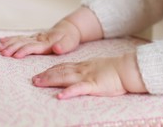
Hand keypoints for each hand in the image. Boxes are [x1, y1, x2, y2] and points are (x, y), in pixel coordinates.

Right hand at [0, 19, 80, 58]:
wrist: (69, 29)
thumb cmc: (69, 38)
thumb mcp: (70, 43)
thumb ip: (63, 46)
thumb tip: (57, 48)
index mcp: (47, 42)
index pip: (33, 46)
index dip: (25, 50)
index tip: (16, 55)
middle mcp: (39, 39)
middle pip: (23, 43)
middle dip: (12, 48)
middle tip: (2, 53)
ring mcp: (35, 37)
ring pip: (20, 40)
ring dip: (9, 44)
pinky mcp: (33, 38)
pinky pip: (21, 38)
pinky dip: (11, 39)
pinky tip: (2, 40)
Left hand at [32, 53, 146, 98]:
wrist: (128, 68)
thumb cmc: (117, 70)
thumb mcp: (101, 66)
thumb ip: (91, 69)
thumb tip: (84, 73)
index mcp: (86, 65)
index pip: (65, 66)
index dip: (52, 69)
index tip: (41, 72)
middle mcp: (84, 69)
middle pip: (61, 71)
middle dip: (46, 75)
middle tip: (33, 79)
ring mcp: (88, 76)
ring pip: (65, 78)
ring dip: (51, 80)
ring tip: (38, 83)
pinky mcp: (94, 85)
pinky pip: (79, 89)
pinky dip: (69, 92)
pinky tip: (60, 96)